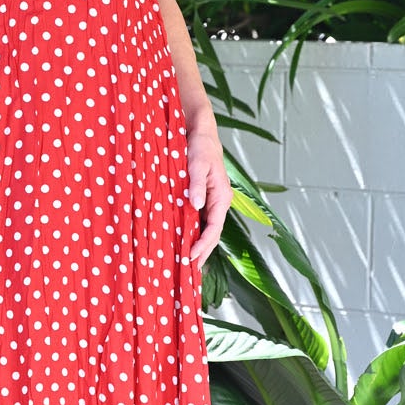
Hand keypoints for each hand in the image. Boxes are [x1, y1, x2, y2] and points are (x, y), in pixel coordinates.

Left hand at [186, 122, 229, 263]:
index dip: (203, 244)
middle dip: (202, 253)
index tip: (191, 257)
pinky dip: (191, 233)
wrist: (199, 132)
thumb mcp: (197, 163)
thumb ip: (196, 184)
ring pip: (205, 229)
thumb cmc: (201, 146)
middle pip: (212, 234)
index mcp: (222, 196)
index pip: (214, 227)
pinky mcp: (201, 198)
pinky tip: (182, 242)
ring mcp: (211, 201)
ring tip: (186, 264)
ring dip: (197, 246)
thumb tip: (196, 205)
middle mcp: (218, 202)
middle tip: (189, 272)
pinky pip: (198, 221)